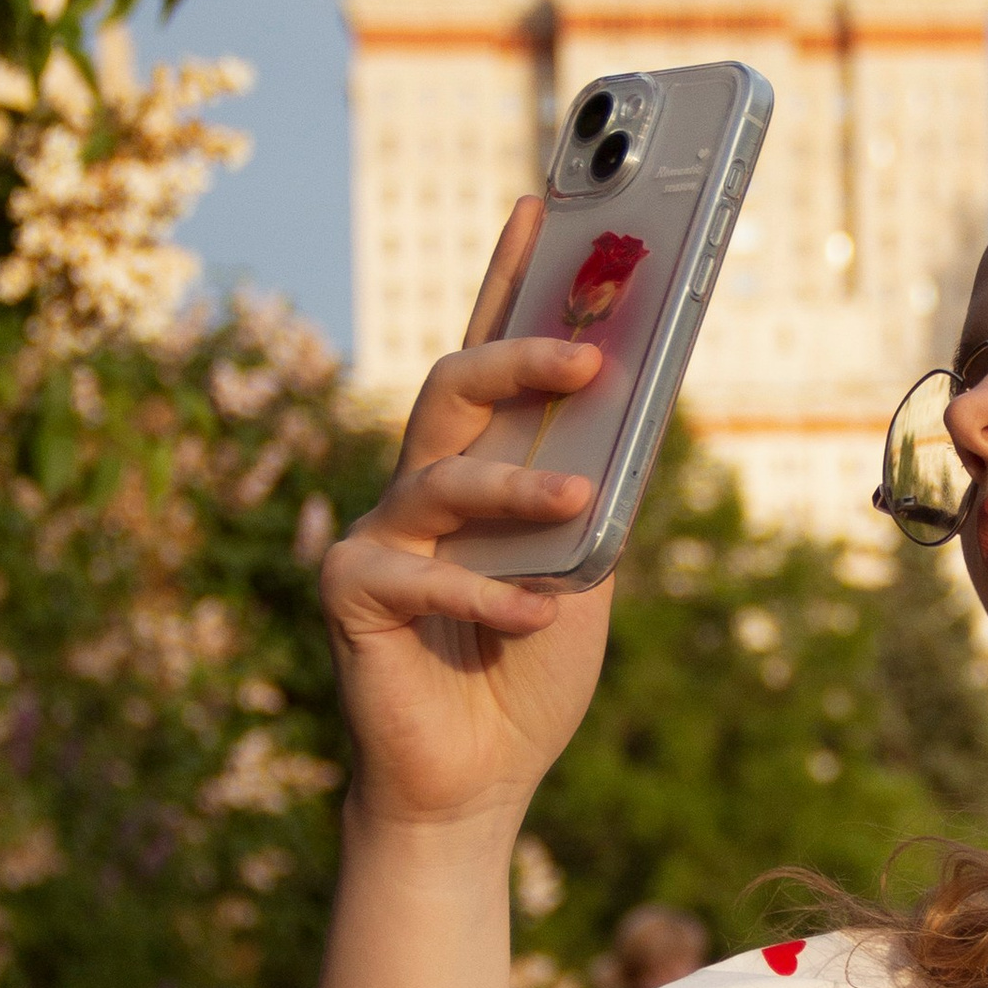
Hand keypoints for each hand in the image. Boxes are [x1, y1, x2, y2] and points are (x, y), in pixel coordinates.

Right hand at [319, 199, 613, 836]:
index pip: (492, 356)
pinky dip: (488, 597)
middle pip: (454, 389)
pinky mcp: (350, 593)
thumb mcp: (586, 576)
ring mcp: (380, 536)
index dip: (511, 279)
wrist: (475, 782)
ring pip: (441, 479)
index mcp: (478, 469)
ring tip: (579, 506)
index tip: (543, 204)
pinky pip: (420, 578)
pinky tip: (539, 615)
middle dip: (519, 359)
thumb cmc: (529, 671)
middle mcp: (420, 487)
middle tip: (588, 354)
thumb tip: (637, 412)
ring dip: (516, 492)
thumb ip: (598, 502)